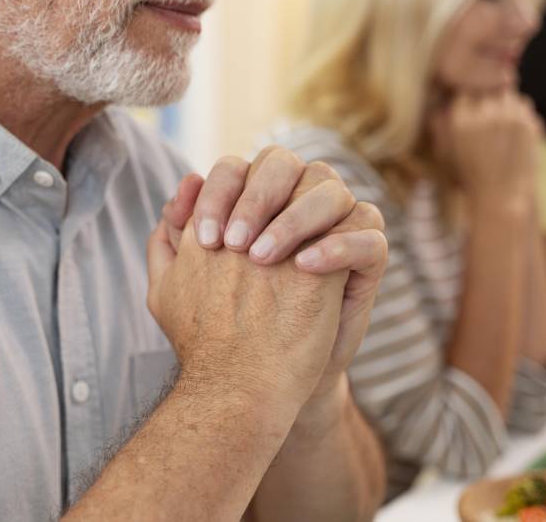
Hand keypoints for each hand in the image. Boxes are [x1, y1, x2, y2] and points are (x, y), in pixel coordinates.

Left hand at [161, 147, 387, 416]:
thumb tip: (186, 183)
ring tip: (263, 260)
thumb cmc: (228, 326)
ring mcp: (336, 226)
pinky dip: (339, 244)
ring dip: (294, 219)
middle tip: (234, 245)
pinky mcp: (367, 258)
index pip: (239, 167)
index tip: (204, 239)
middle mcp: (296, 203)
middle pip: (286, 164)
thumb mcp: (187, 282)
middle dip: (257, 198)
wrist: (261, 381)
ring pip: (331, 190)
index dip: (220, 191)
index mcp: (254, 201)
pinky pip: (369, 232)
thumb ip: (175, 235)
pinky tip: (306, 267)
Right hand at [431, 91, 541, 207]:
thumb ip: (440, 126)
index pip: (466, 89)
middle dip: (488, 98)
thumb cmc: (468, 177)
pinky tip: (513, 136)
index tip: (472, 108)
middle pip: (489, 87)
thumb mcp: (444, 153)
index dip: (469, 98)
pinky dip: (520, 116)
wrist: (500, 196)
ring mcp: (510, 116)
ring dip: (505, 105)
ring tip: (500, 129)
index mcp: (461, 119)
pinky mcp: (529, 123)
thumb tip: (441, 105)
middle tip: (488, 119)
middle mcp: (485, 113)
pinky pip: (525, 107)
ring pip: (509, 94)